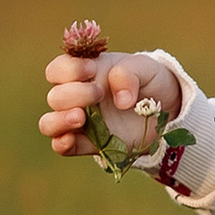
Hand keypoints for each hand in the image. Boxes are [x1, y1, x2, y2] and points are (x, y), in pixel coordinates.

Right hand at [39, 47, 178, 158]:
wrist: (166, 107)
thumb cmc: (148, 80)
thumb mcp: (145, 68)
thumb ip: (129, 74)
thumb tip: (121, 101)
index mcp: (84, 73)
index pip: (57, 69)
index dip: (69, 70)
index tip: (92, 70)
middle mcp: (76, 97)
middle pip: (54, 97)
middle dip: (75, 94)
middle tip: (100, 93)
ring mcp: (80, 122)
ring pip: (49, 123)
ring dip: (59, 120)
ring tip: (80, 117)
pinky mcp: (88, 143)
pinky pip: (62, 146)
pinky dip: (62, 143)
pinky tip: (70, 140)